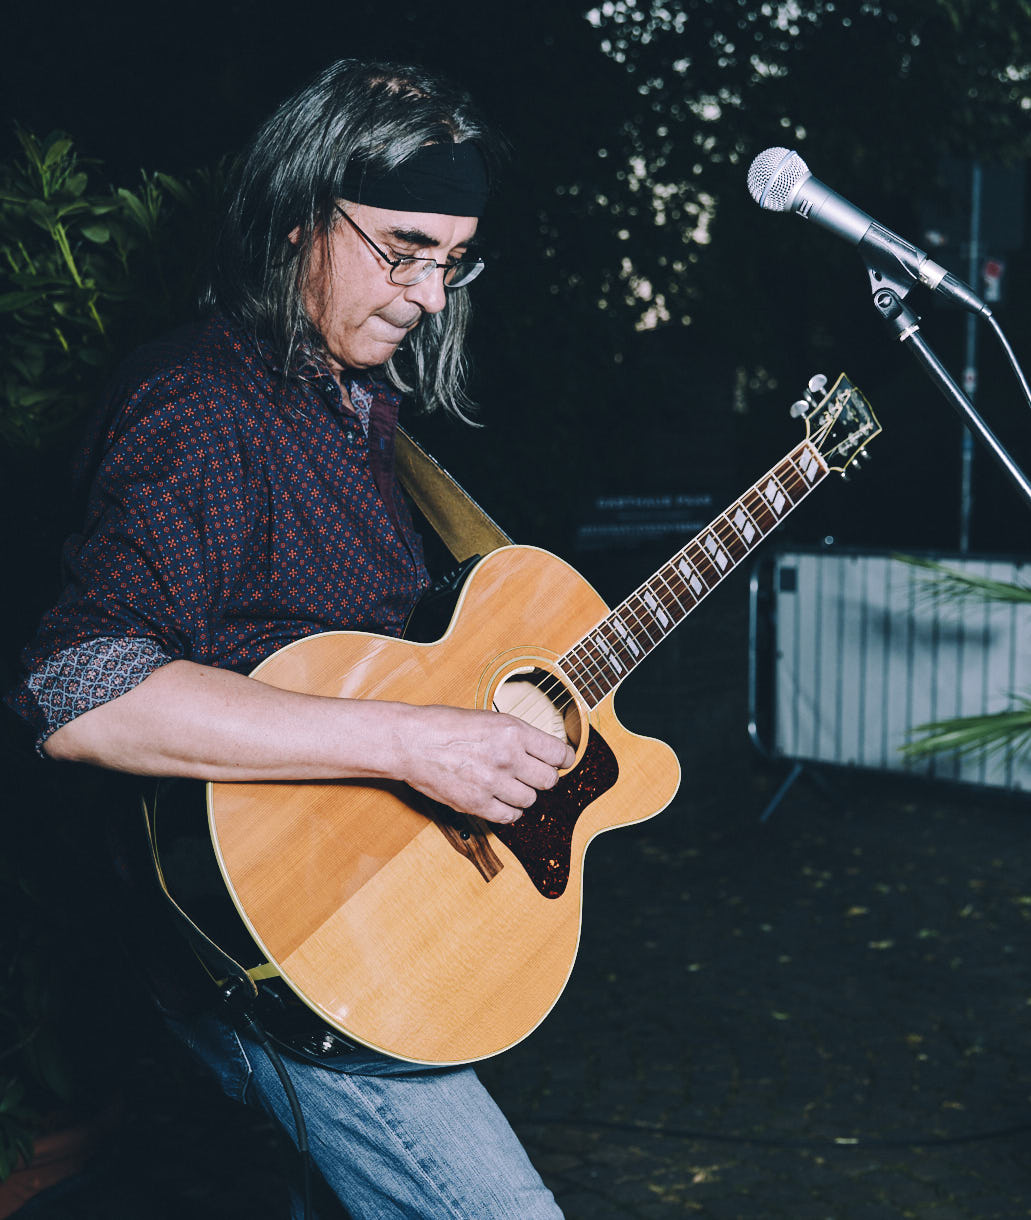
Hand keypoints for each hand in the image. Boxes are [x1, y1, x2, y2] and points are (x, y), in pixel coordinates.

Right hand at [396, 704, 575, 824]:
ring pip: (530, 800)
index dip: (562, 759)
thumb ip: (516, 735)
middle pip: (549, 780)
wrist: (410, 741)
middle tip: (531, 774)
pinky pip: (509, 817)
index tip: (559, 761)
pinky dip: (508, 811)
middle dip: (543, 777)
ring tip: (508, 785)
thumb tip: (540, 750)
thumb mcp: (488, 718)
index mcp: (513, 730)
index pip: (559, 753)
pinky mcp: (477, 803)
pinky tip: (499, 800)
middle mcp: (507, 756)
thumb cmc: (443, 725)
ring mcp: (493, 782)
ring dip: (523, 794)